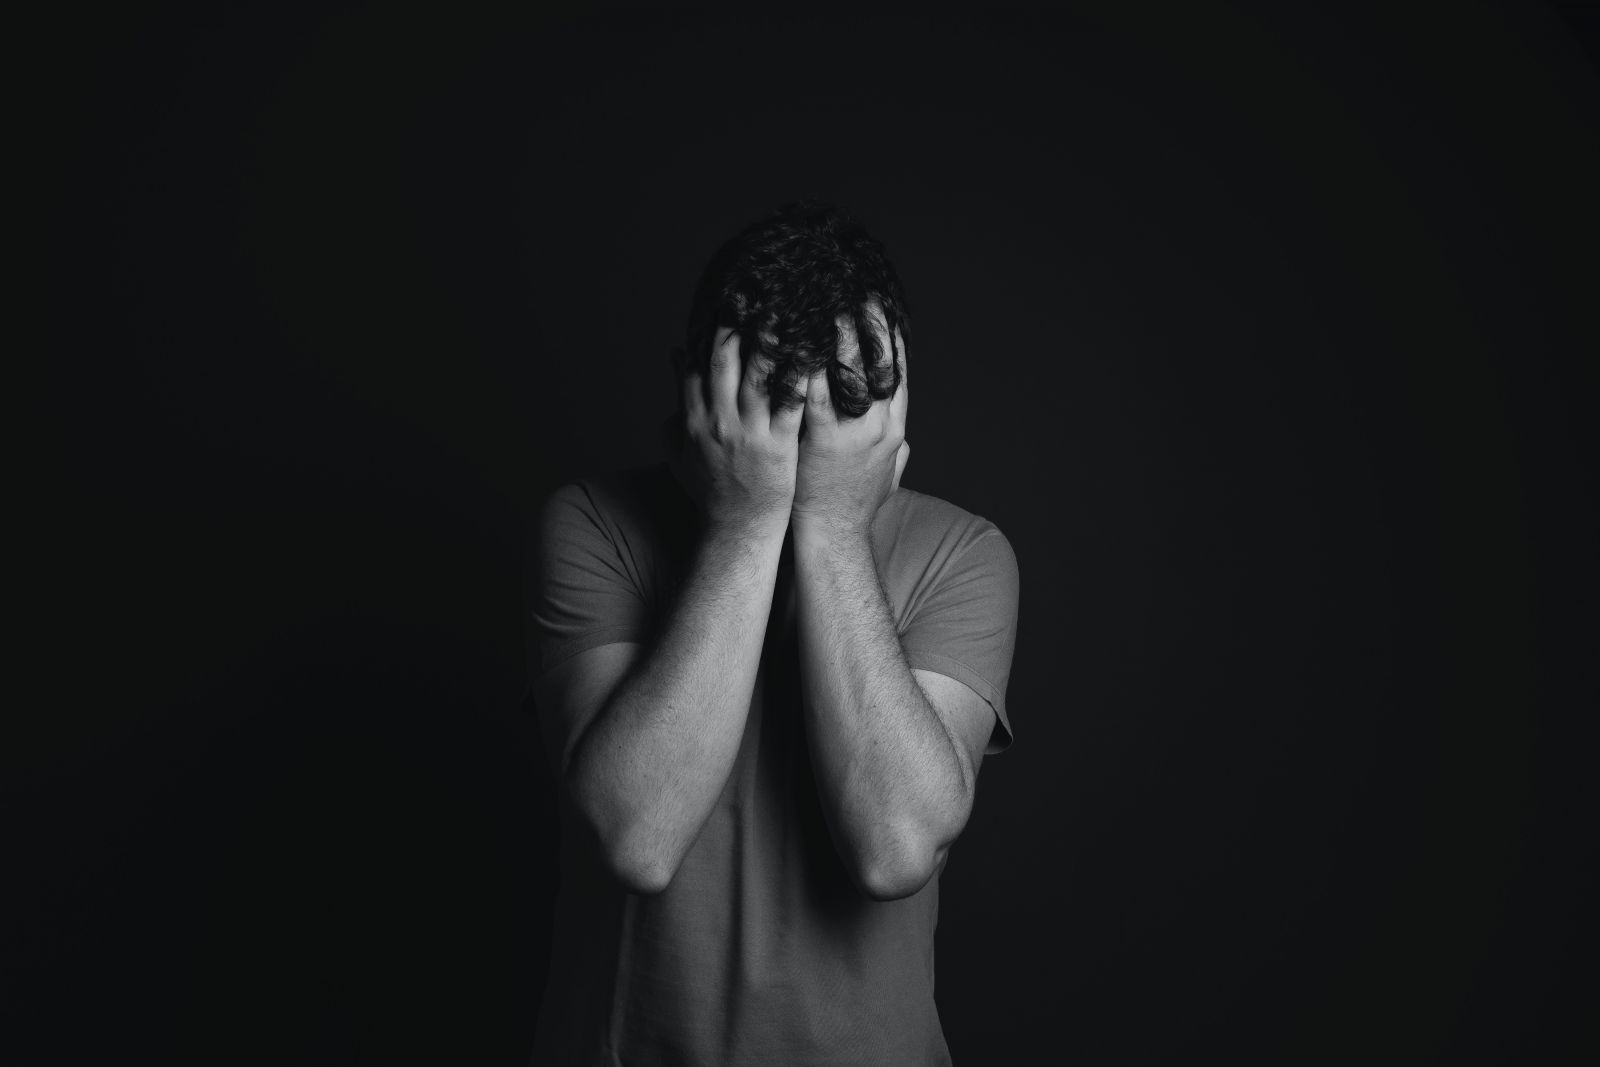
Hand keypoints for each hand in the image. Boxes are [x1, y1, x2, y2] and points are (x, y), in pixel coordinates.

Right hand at [669, 327, 804, 532]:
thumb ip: (673, 411)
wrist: (738, 530)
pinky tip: (812, 355)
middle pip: (724, 363)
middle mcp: (719, 422)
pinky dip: (800, 378)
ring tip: (783, 311)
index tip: (720, 307)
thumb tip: (672, 364)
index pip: (695, 368)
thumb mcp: (679, 453)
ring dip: (770, 342)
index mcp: (694, 421)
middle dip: (735, 326)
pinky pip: (790, 405)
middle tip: (750, 293)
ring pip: (757, 377)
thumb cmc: (712, 492)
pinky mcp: (778, 446)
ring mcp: (749, 433)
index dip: (706, 335)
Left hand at [791, 325, 908, 537]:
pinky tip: (796, 344)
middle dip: (870, 326)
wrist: (835, 537)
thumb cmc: (855, 507)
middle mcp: (880, 426)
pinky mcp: (824, 441)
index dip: (891, 339)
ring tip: (825, 306)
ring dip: (838, 337)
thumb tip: (903, 438)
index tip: (883, 309)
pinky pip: (816, 393)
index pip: (899, 373)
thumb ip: (895, 452)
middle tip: (858, 294)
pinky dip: (808, 366)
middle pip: (880, 364)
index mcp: (894, 429)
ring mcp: (854, 433)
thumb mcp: (888, 477)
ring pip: (850, 373)